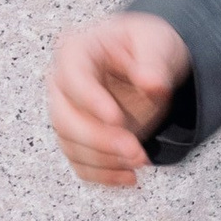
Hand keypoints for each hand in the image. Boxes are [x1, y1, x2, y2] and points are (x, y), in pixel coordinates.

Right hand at [46, 12, 191, 189]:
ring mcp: (69, 112)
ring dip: (104, 160)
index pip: (72, 78)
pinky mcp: (81, 137)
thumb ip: (154, 62)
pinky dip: (103, 175)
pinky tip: (128, 178)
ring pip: (71, 145)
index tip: (116, 118)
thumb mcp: (157, 42)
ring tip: (139, 161)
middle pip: (64, 119)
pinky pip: (81, 162)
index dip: (90, 101)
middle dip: (99, 140)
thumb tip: (152, 84)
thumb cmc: (148, 45)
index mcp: (77, 51)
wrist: (150, 60)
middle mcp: (64, 84)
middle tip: (135, 151)